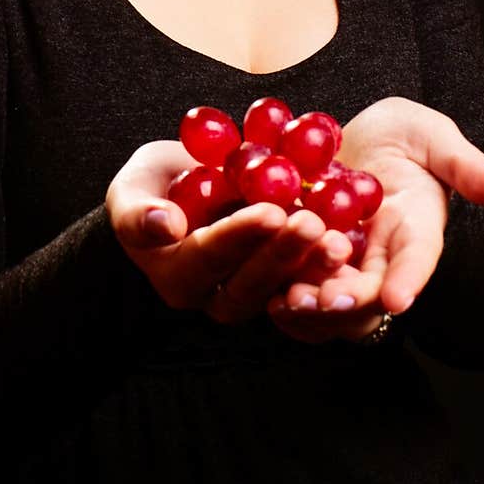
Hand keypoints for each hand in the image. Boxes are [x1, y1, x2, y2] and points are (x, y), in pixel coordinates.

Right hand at [105, 140, 352, 323]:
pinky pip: (307, 274)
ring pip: (286, 286)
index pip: (210, 257)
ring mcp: (254, 291)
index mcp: (177, 277)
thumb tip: (164, 224)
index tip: (271, 212)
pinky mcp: (283, 278)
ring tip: (340, 237)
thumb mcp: (131, 191)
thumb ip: (138, 212)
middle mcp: (217, 295)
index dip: (241, 237)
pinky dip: (328, 256)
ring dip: (315, 264)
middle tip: (314, 224)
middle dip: (285, 254)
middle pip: (253, 282)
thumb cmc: (149, 188)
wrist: (179, 188)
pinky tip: (352, 231)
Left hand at [266, 96, 483, 342]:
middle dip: (347, 301)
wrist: (353, 135)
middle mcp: (378, 257)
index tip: (396, 297)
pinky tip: (258, 287)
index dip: (407, 279)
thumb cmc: (404, 137)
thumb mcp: (433, 138)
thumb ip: (465, 165)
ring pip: (326, 297)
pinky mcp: (299, 255)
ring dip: (308, 304)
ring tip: (288, 300)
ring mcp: (339, 261)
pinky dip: (277, 287)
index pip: (416, 262)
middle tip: (326, 300)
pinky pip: (290, 282)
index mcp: (416, 232)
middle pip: (366, 293)